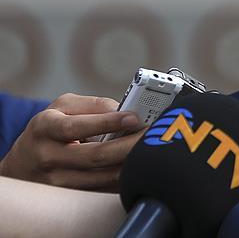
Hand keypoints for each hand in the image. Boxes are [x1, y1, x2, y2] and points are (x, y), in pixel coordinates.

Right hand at [0, 93, 141, 191]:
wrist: (24, 160)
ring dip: (130, 164)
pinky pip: (103, 189)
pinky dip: (123, 178)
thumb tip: (126, 110)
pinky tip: (136, 167)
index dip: (107, 122)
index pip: (77, 127)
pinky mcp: (70, 194)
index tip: (133, 117)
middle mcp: (48, 156)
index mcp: (45, 128)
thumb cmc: (50, 128)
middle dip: (129, 146)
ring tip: (149, 151)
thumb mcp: (64, 107)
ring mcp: (57, 180)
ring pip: (102, 177)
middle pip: (95, 156)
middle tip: (152, 136)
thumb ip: (95, 105)